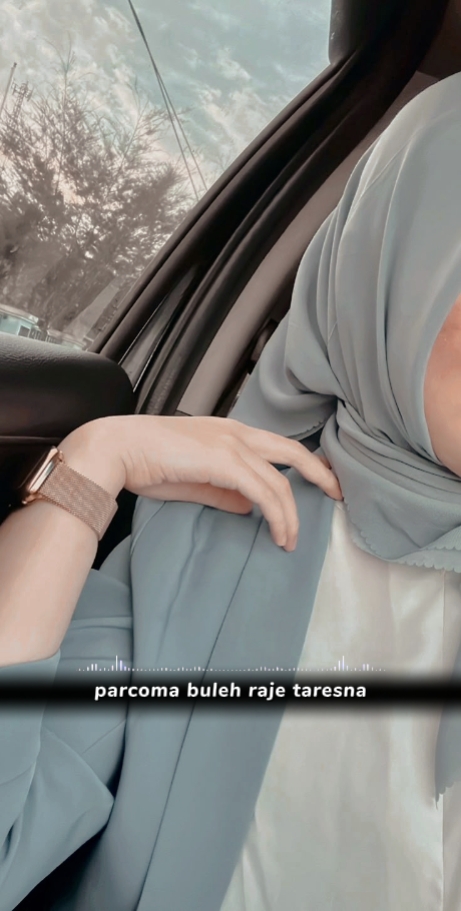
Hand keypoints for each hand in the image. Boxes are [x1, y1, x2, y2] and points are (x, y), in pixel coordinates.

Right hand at [62, 416, 342, 551]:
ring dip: (291, 515)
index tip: (319, 482)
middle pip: (293, 452)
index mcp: (229, 432)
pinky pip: (265, 492)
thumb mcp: (194, 480)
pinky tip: (279, 535)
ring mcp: (232, 444)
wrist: (119, 448)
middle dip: (321, 474)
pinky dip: (277, 516)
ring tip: (290, 541)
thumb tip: (248, 508)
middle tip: (338, 495)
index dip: (302, 464)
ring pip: (280, 481)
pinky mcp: (225, 461)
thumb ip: (224, 492)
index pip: (276, 446)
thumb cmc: (146, 462)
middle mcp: (236, 432)